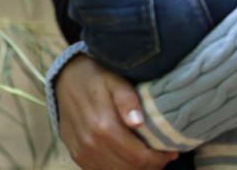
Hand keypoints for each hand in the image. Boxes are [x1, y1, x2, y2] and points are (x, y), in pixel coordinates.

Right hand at [56, 54, 178, 169]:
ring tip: (147, 157)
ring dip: (135, 169)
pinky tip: (127, 158)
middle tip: (161, 155)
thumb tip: (138, 123)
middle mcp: (91, 144)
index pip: (139, 157)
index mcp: (104, 126)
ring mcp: (83, 153)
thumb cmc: (95, 77)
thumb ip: (127, 100)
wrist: (65, 78)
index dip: (159, 159)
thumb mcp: (115, 79)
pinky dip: (118, 168)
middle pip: (130, 169)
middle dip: (150, 165)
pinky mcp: (77, 156)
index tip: (171, 151)